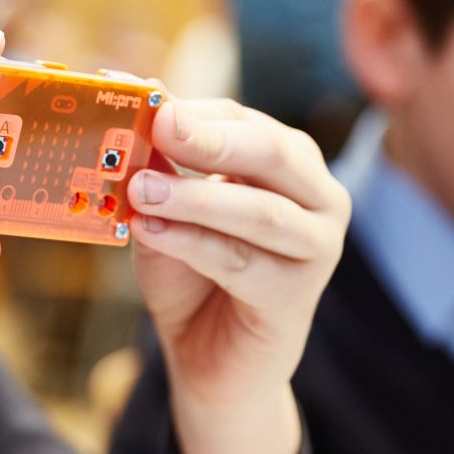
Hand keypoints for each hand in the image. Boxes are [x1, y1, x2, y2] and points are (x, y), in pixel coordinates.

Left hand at [127, 98, 348, 453]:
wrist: (207, 358)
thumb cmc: (190, 273)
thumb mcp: (166, 208)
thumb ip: (159, 163)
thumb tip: (136, 96)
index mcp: (287, 160)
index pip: (240, 118)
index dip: (190, 107)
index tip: (139, 95)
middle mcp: (316, 195)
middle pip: (271, 152)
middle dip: (211, 138)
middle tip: (160, 124)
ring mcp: (317, 246)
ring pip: (259, 211)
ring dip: (195, 196)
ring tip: (140, 188)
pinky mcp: (297, 295)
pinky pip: (241, 262)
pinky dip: (191, 243)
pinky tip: (150, 230)